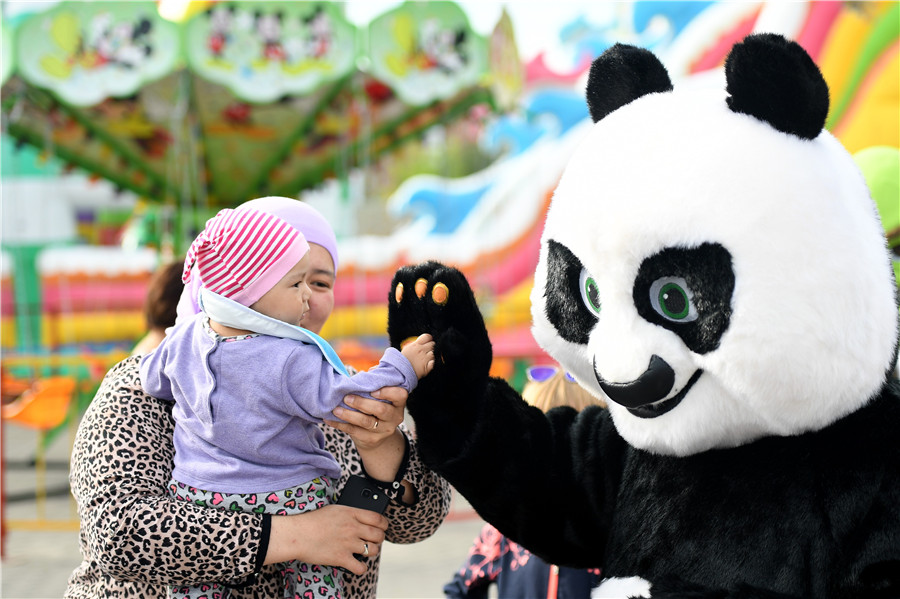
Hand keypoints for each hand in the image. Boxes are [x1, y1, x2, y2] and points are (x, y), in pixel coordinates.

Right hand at [267, 504, 387, 574]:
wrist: (297, 534)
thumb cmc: (311, 520)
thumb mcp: (334, 510)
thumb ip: (350, 514)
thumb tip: (361, 519)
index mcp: (351, 513)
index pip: (378, 518)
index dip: (384, 524)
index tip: (382, 527)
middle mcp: (353, 527)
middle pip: (378, 535)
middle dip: (379, 539)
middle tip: (374, 541)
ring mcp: (348, 543)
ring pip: (373, 550)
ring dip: (371, 552)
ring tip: (365, 552)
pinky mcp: (342, 558)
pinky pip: (361, 567)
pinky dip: (361, 568)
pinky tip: (356, 565)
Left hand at [326, 386, 407, 451]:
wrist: (378, 435)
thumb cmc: (376, 406)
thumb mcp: (380, 396)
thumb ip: (375, 384)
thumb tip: (365, 373)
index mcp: (398, 403)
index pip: (400, 395)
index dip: (387, 392)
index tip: (372, 390)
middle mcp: (394, 417)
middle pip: (381, 410)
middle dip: (362, 403)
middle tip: (347, 398)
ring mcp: (384, 430)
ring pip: (366, 422)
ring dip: (349, 415)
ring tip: (336, 409)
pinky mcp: (371, 439)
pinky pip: (354, 431)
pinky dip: (340, 425)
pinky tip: (329, 419)